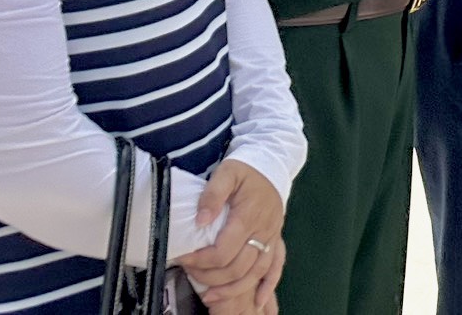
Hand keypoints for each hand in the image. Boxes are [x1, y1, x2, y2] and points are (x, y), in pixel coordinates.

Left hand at [177, 158, 282, 302]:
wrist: (273, 162)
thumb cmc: (246, 168)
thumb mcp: (227, 172)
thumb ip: (212, 195)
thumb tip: (200, 221)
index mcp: (249, 215)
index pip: (224, 251)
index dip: (202, 261)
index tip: (184, 258)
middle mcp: (263, 230)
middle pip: (238, 267)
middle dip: (211, 277)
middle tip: (191, 273)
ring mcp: (272, 236)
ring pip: (256, 272)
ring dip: (233, 289)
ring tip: (211, 297)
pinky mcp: (277, 238)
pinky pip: (276, 266)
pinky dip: (269, 285)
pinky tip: (259, 300)